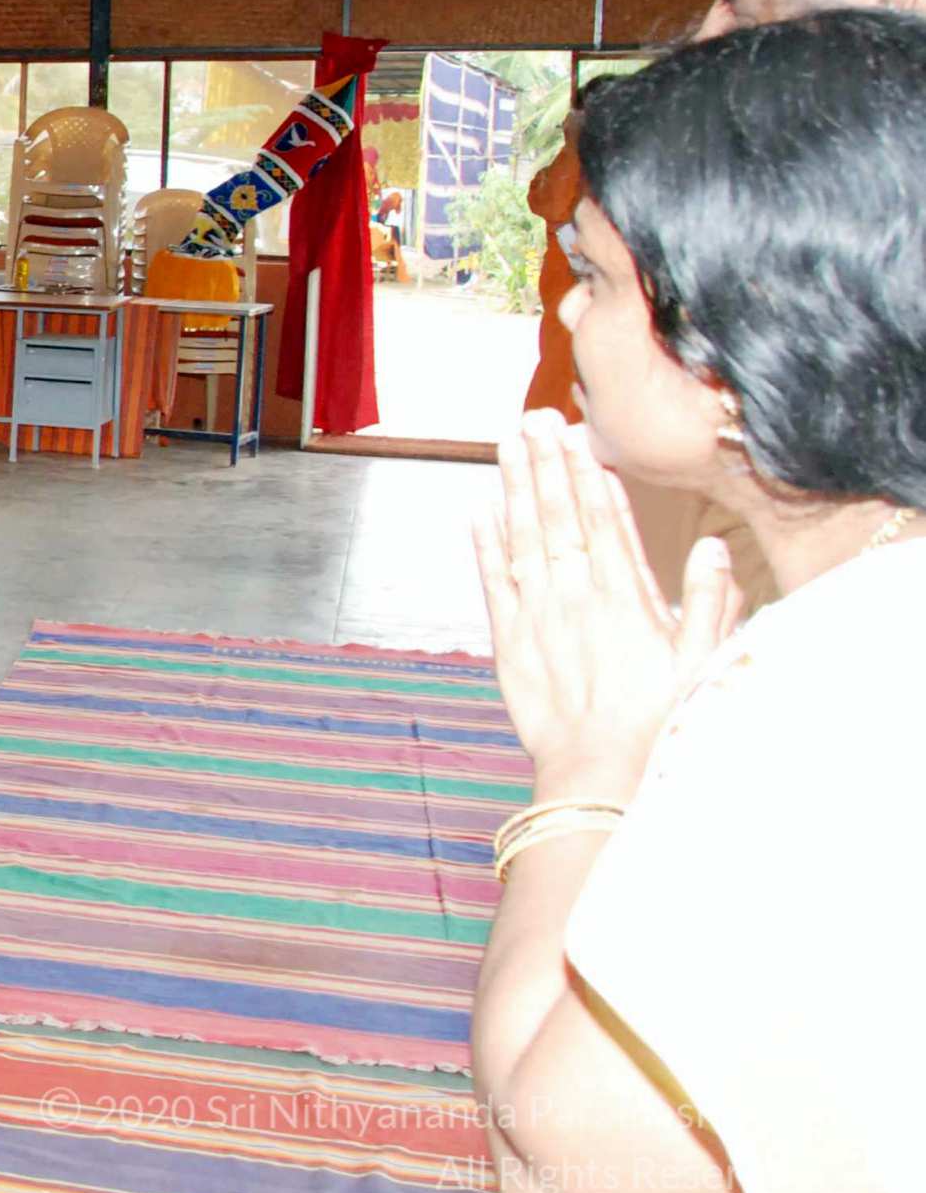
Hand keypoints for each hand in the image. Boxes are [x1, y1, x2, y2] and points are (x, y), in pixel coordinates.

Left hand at [472, 411, 741, 802]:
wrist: (599, 772)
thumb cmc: (658, 722)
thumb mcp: (701, 663)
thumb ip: (709, 602)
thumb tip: (712, 546)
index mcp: (625, 597)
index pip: (604, 521)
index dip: (587, 475)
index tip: (576, 438)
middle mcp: (577, 596)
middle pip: (558, 517)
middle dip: (546, 465)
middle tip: (534, 420)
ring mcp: (538, 616)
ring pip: (523, 538)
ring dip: (514, 489)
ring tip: (507, 447)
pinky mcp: (508, 641)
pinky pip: (494, 582)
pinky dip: (486, 544)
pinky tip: (479, 510)